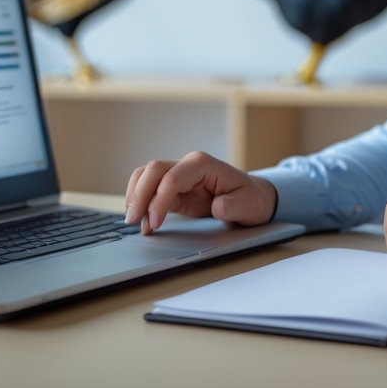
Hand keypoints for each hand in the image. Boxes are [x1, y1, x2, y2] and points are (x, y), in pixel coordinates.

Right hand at [124, 151, 277, 233]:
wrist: (252, 198)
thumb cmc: (251, 198)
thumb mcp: (250, 204)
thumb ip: (234, 206)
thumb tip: (217, 207)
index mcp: (203, 164)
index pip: (172, 177)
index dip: (159, 200)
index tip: (155, 222)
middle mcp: (187, 165)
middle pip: (152, 171)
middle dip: (139, 196)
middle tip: (134, 222)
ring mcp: (178, 175)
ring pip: (145, 177)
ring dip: (135, 197)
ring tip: (135, 223)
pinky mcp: (173, 189)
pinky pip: (149, 190)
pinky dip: (141, 203)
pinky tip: (142, 222)